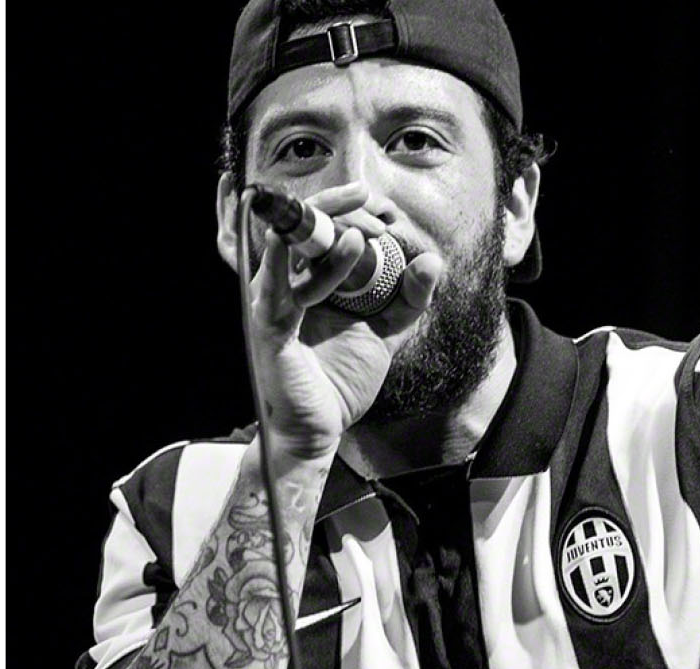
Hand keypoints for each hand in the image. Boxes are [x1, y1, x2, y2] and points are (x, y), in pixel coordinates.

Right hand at [231, 180, 446, 467]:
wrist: (318, 430)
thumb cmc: (340, 380)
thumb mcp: (386, 331)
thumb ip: (408, 298)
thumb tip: (430, 259)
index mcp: (306, 281)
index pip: (319, 227)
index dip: (351, 208)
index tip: (389, 211)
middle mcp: (283, 287)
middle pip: (300, 226)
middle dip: (339, 207)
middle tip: (378, 211)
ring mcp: (271, 307)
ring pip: (291, 250)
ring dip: (330, 231)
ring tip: (368, 234)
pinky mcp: (269, 332)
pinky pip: (281, 292)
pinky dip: (310, 264)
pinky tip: (347, 245)